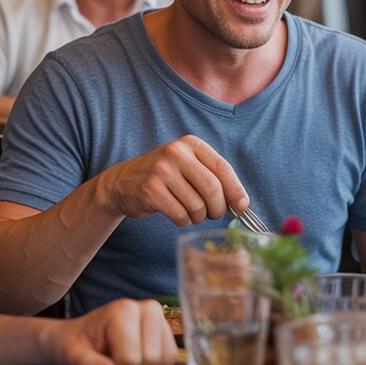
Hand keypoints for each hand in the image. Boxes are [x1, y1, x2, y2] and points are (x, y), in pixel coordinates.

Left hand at [52, 299, 176, 364]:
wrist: (83, 338)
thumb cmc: (78, 345)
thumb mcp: (74, 356)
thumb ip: (88, 364)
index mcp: (124, 310)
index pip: (130, 359)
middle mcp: (148, 309)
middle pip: (150, 360)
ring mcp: (160, 319)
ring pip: (163, 360)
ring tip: (123, 362)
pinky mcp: (167, 332)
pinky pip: (169, 359)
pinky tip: (135, 360)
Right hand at [95, 135, 248, 225]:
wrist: (123, 182)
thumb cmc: (165, 177)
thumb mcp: (188, 166)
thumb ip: (213, 178)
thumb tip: (243, 204)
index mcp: (191, 144)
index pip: (222, 168)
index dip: (236, 190)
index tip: (242, 207)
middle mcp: (176, 152)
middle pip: (212, 188)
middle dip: (218, 208)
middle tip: (214, 214)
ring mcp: (162, 170)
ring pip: (197, 205)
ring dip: (198, 216)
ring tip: (190, 212)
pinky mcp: (151, 190)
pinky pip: (180, 215)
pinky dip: (183, 221)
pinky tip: (175, 214)